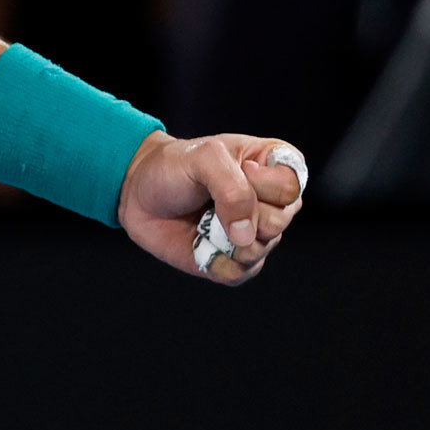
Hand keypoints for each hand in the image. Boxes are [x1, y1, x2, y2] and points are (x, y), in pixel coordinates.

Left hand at [116, 131, 304, 285]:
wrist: (138, 194)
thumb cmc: (173, 167)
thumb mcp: (203, 158)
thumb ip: (232, 188)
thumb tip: (246, 236)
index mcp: (273, 166)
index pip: (291, 186)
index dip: (261, 182)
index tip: (237, 168)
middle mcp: (272, 203)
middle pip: (279, 221)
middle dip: (239, 211)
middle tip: (212, 197)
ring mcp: (256, 234)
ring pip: (261, 248)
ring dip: (224, 235)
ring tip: (204, 217)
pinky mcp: (237, 262)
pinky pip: (240, 272)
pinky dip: (215, 259)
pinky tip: (200, 240)